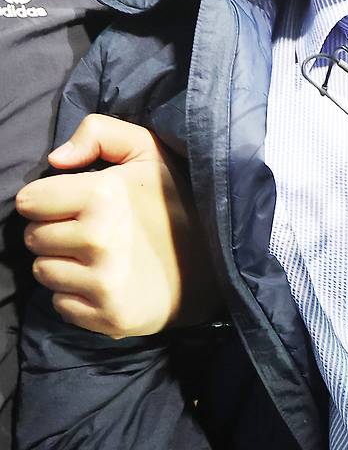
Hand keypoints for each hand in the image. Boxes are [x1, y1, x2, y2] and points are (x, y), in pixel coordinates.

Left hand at [16, 115, 220, 337]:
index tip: (74, 202)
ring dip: (62, 262)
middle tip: (89, 227)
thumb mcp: (146, 149)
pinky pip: (60, 305)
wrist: (215, 261)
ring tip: (97, 254)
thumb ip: (98, 132)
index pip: (29, 201)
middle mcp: (98, 240)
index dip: (49, 198)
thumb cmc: (173, 200)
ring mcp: (103, 283)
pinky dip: (75, 294)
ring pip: (43, 271)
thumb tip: (55, 159)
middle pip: (32, 237)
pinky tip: (104, 280)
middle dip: (54, 229)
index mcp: (102, 195)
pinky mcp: (107, 318)